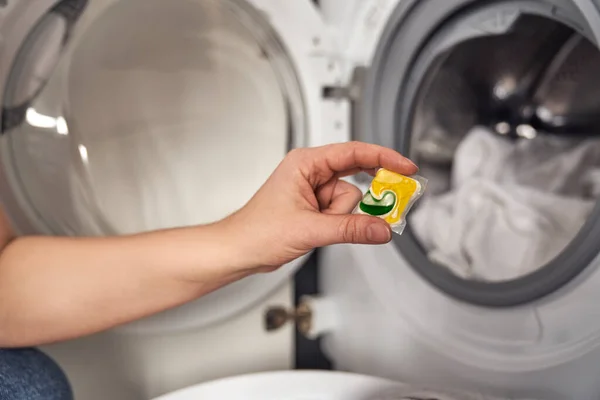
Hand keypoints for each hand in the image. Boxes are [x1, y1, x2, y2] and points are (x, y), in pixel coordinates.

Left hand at [223, 141, 418, 271]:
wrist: (239, 250)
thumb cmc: (257, 230)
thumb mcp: (310, 229)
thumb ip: (351, 228)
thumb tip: (382, 227)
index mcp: (305, 163)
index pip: (353, 153)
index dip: (383, 158)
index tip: (406, 167)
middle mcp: (311, 172)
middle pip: (355, 176)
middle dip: (365, 195)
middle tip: (388, 205)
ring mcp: (313, 190)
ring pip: (349, 199)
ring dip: (340, 218)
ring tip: (317, 227)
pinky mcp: (315, 207)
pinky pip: (342, 212)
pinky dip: (339, 223)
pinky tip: (320, 231)